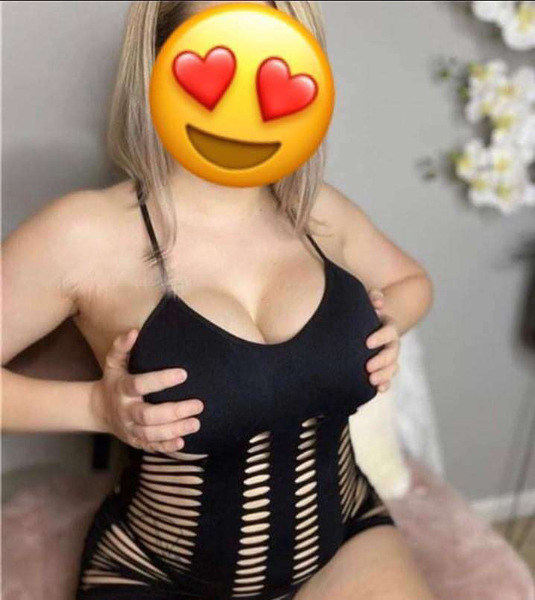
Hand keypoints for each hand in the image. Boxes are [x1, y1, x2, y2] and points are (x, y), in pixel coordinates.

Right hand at [91, 328, 203, 453]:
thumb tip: (134, 331)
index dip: (160, 380)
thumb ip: (122, 346)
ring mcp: (130, 428)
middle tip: (198, 404)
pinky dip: (166, 447)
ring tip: (196, 422)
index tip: (183, 374)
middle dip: (174, 411)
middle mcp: (126, 410)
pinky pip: (151, 446)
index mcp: (122, 389)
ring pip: (151, 433)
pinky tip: (183, 443)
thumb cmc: (114, 380)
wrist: (100, 409)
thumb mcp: (113, 362)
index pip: (140, 384)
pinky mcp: (136, 441)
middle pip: (148, 415)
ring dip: (175, 430)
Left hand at [365, 288, 399, 392]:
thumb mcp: (366, 301)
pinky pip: (388, 377)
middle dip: (382, 360)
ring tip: (371, 380)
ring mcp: (388, 355)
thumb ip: (373, 297)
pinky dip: (385, 383)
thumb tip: (378, 303)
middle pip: (393, 352)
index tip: (367, 343)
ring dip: (384, 374)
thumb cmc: (362, 311)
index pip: (389, 331)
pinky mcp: (383, 367)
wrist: (361, 323)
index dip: (381, 337)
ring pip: (392, 366)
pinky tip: (378, 389)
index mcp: (387, 325)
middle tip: (368, 367)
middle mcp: (391, 342)